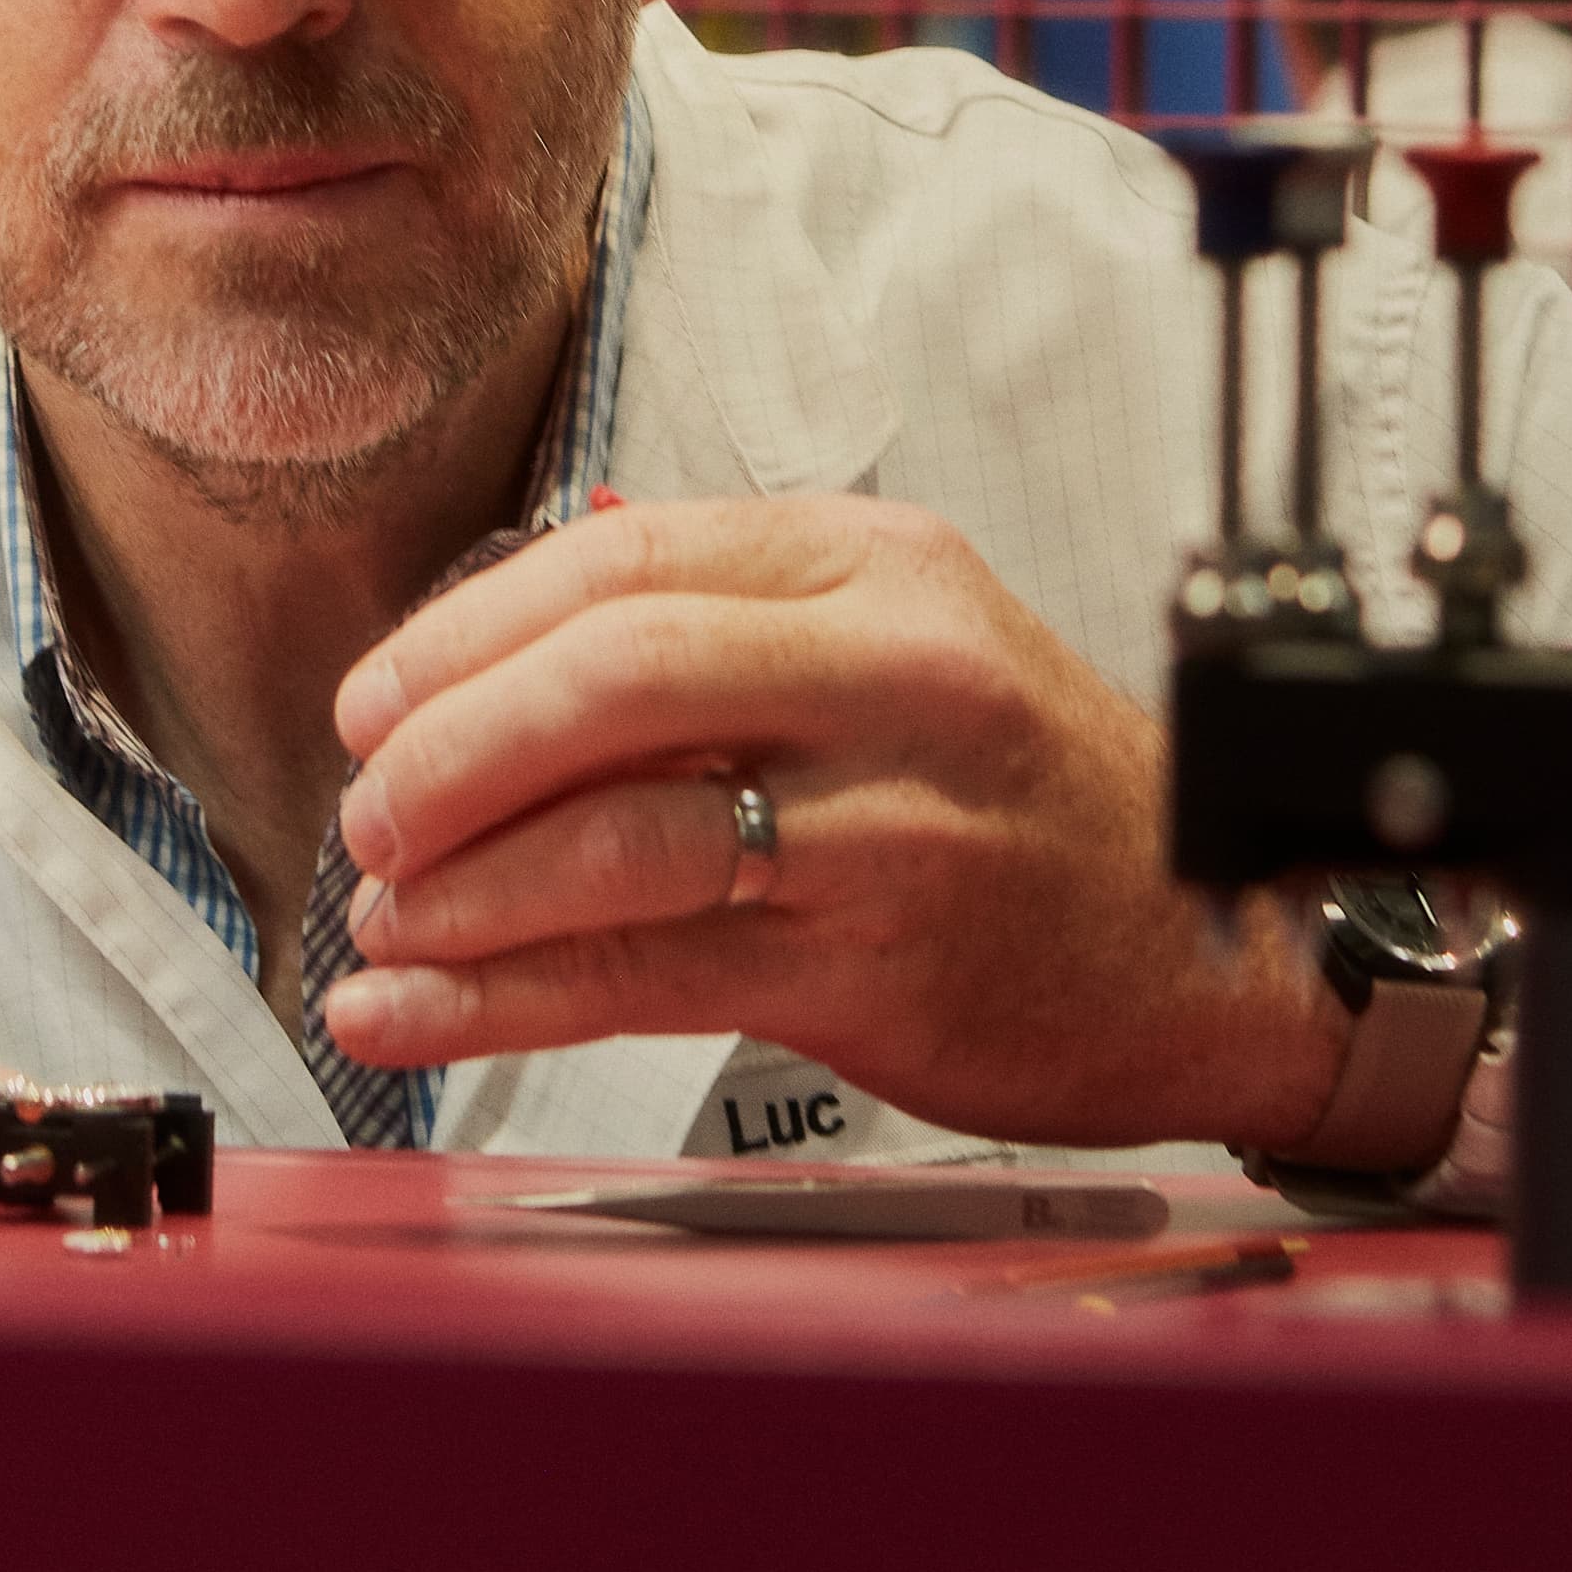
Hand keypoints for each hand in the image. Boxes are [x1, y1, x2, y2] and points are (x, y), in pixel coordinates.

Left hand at [319, 495, 1344, 1150]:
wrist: (1205, 950)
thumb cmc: (1028, 796)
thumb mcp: (906, 640)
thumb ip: (729, 614)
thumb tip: (520, 595)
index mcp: (874, 564)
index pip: (622, 558)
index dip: (465, 629)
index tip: (374, 698)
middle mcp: (891, 672)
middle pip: (613, 674)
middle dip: (449, 747)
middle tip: (366, 810)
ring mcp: (891, 822)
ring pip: (622, 835)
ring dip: (463, 887)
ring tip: (382, 920)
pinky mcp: (877, 964)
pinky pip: (645, 974)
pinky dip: (500, 997)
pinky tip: (412, 1013)